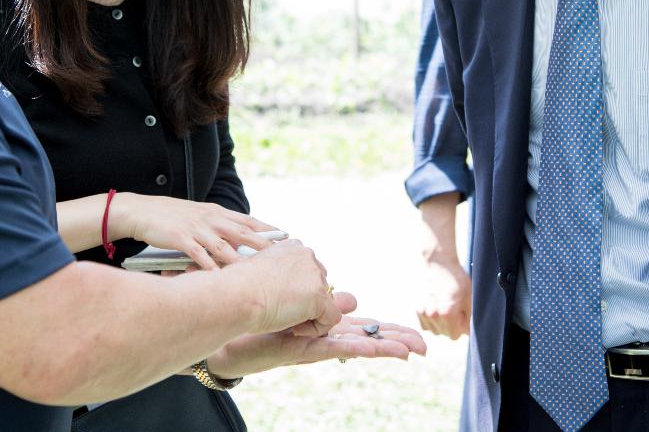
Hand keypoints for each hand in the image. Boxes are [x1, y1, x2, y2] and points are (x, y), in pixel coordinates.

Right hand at [113, 194, 277, 270]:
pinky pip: (198, 253)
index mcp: (216, 212)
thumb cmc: (172, 217)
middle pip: (242, 232)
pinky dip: (208, 266)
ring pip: (223, 245)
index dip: (267, 229)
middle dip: (262, 245)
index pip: (248, 220)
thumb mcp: (199, 216)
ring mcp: (196, 228)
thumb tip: (239, 242)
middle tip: (280, 257)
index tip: (285, 237)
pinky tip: (217, 277)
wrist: (142, 211)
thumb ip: (219, 227)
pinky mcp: (179, 238)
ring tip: (256, 273)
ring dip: (240, 260)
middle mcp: (210, 219)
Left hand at [206, 302, 427, 378]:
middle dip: (395, 340)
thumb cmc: (255, 315)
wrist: (224, 330)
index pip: (360, 323)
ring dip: (385, 346)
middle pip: (365, 336)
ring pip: (357, 343)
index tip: (408, 331)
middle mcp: (322, 335)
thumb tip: (354, 299)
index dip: (384, 328)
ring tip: (413, 351)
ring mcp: (314, 343)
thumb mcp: (295, 302)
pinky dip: (359, 347)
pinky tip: (377, 350)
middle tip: (424, 347)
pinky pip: (336, 347)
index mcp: (322, 322)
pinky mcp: (302, 349)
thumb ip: (323, 299)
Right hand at [232, 239, 342, 335]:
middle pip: (320, 286)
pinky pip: (331, 318)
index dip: (298, 290)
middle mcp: (307, 256)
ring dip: (309, 316)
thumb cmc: (237, 286)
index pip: (308, 271)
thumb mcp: (257, 269)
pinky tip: (294, 329)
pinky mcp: (319, 296)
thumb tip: (282, 288)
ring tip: (286, 322)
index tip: (279, 300)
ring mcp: (315, 275)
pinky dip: (316, 329)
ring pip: (326, 303)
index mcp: (293, 247)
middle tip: (283, 313)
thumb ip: (276, 273)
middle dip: (306, 302)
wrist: (236, 295)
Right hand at [416, 257, 470, 338]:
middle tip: (453, 308)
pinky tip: (436, 306)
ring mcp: (423, 312)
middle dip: (450, 326)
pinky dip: (431, 319)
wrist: (439, 264)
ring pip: (433, 329)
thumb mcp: (469, 299)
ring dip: (440, 323)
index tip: (460, 315)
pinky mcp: (417, 308)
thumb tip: (467, 334)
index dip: (459, 327)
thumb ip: (469, 319)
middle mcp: (432, 315)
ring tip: (444, 306)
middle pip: (443, 334)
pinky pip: (425, 323)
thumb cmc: (457, 279)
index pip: (454, 336)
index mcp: (447, 313)